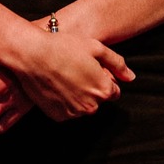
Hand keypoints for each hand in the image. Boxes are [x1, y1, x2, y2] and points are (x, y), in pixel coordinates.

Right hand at [4, 23, 134, 121]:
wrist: (32, 55)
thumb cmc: (64, 47)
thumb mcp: (96, 48)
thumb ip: (118, 64)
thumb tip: (131, 77)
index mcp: (103, 90)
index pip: (113, 90)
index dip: (103, 78)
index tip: (91, 68)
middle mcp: (90, 106)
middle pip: (98, 99)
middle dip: (92, 87)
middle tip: (76, 69)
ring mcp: (73, 113)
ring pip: (83, 106)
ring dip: (79, 95)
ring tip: (65, 75)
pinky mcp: (57, 116)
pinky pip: (67, 110)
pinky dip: (65, 101)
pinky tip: (57, 85)